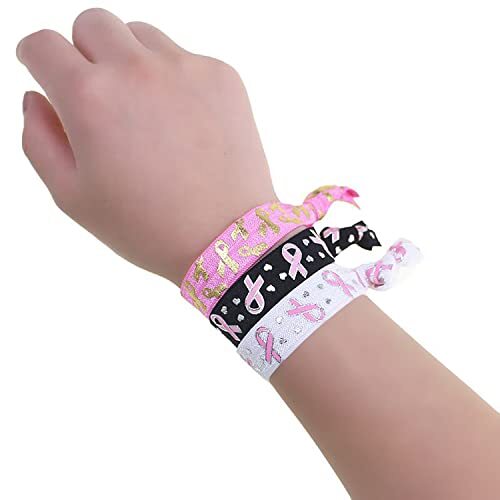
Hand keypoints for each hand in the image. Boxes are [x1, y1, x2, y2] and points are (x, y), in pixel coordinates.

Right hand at [18, 8, 275, 284]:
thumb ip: (38, 138)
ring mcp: (186, 68)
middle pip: (92, 24)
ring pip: (140, 36)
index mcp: (90, 97)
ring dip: (130, 61)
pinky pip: (185, 59)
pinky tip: (183, 123)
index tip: (46, 72)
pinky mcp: (223, 76)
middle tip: (98, 95)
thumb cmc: (148, 227)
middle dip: (84, 52)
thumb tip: (36, 96)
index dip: (36, 57)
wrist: (227, 238)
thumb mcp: (73, 197)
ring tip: (144, 112)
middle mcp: (137, 70)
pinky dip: (175, 79)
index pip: (43, 44)